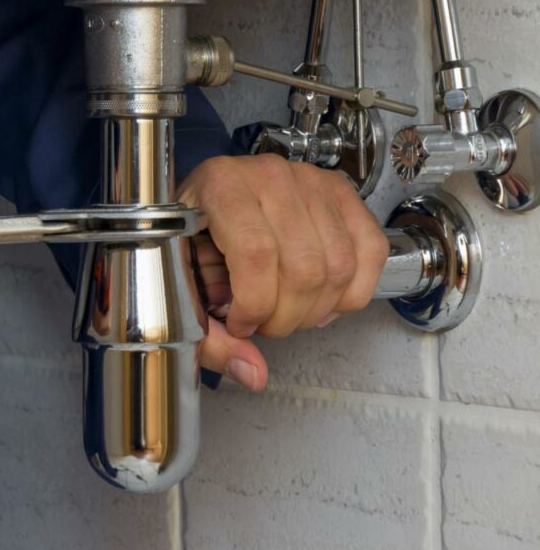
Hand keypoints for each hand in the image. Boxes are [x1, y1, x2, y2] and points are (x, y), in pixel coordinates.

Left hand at [178, 155, 389, 391]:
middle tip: (264, 323)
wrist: (205, 198)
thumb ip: (208, 334)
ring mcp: (311, 181)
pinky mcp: (340, 193)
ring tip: (289, 311)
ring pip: (339, 265)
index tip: (241, 324)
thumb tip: (252, 373)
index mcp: (221, 187)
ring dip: (318, 308)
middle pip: (304, 267)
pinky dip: (354, 290)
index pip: (257, 253)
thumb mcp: (180, 281)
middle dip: (286, 316)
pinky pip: (370, 250)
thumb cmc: (190, 235)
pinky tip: (323, 301)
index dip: (255, 304)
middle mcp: (269, 175)